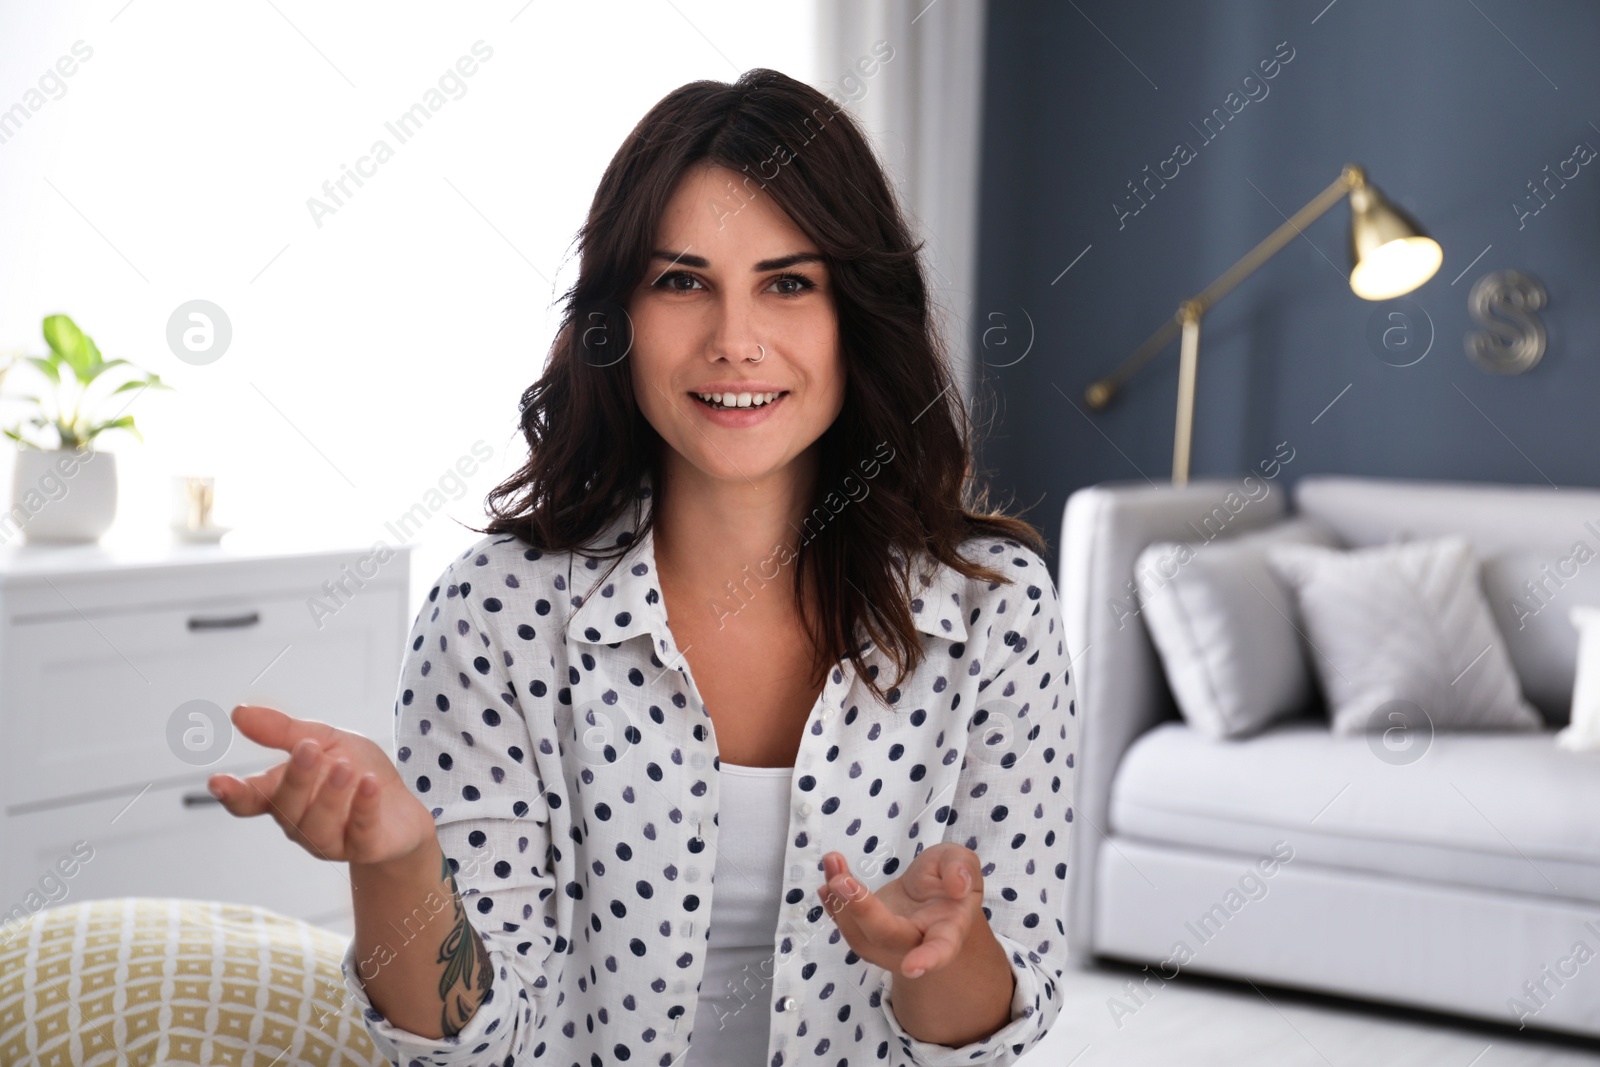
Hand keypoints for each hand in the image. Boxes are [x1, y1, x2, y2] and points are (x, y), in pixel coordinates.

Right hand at [207, 704, 435, 867]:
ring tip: (346, 767)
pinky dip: (364, 807)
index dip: (232, 794)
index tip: (218, 782)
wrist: (402, 810)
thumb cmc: (357, 771)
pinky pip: (360, 831)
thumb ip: (284, 731)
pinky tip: (370, 784)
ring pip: (318, 824)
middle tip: (309, 748)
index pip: (249, 800)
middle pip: (286, 806)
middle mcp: (300, 822)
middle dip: (297, 777)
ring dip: (331, 794)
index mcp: (283, 795)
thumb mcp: (327, 741)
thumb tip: (240, 712)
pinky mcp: (365, 848)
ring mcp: (330, 840)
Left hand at [815, 842, 983, 978]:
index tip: (912, 968)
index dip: (928, 959)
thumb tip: (957, 885)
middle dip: (862, 910)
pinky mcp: (863, 933)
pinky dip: (831, 901)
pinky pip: (844, 922)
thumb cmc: (948, 881)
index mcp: (947, 931)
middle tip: (841, 881)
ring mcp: (884, 944)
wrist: (930, 899)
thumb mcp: (962, 863)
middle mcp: (913, 944)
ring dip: (839, 898)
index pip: (941, 949)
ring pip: (858, 932)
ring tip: (832, 861)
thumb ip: (961, 868)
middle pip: (885, 936)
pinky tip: (827, 875)